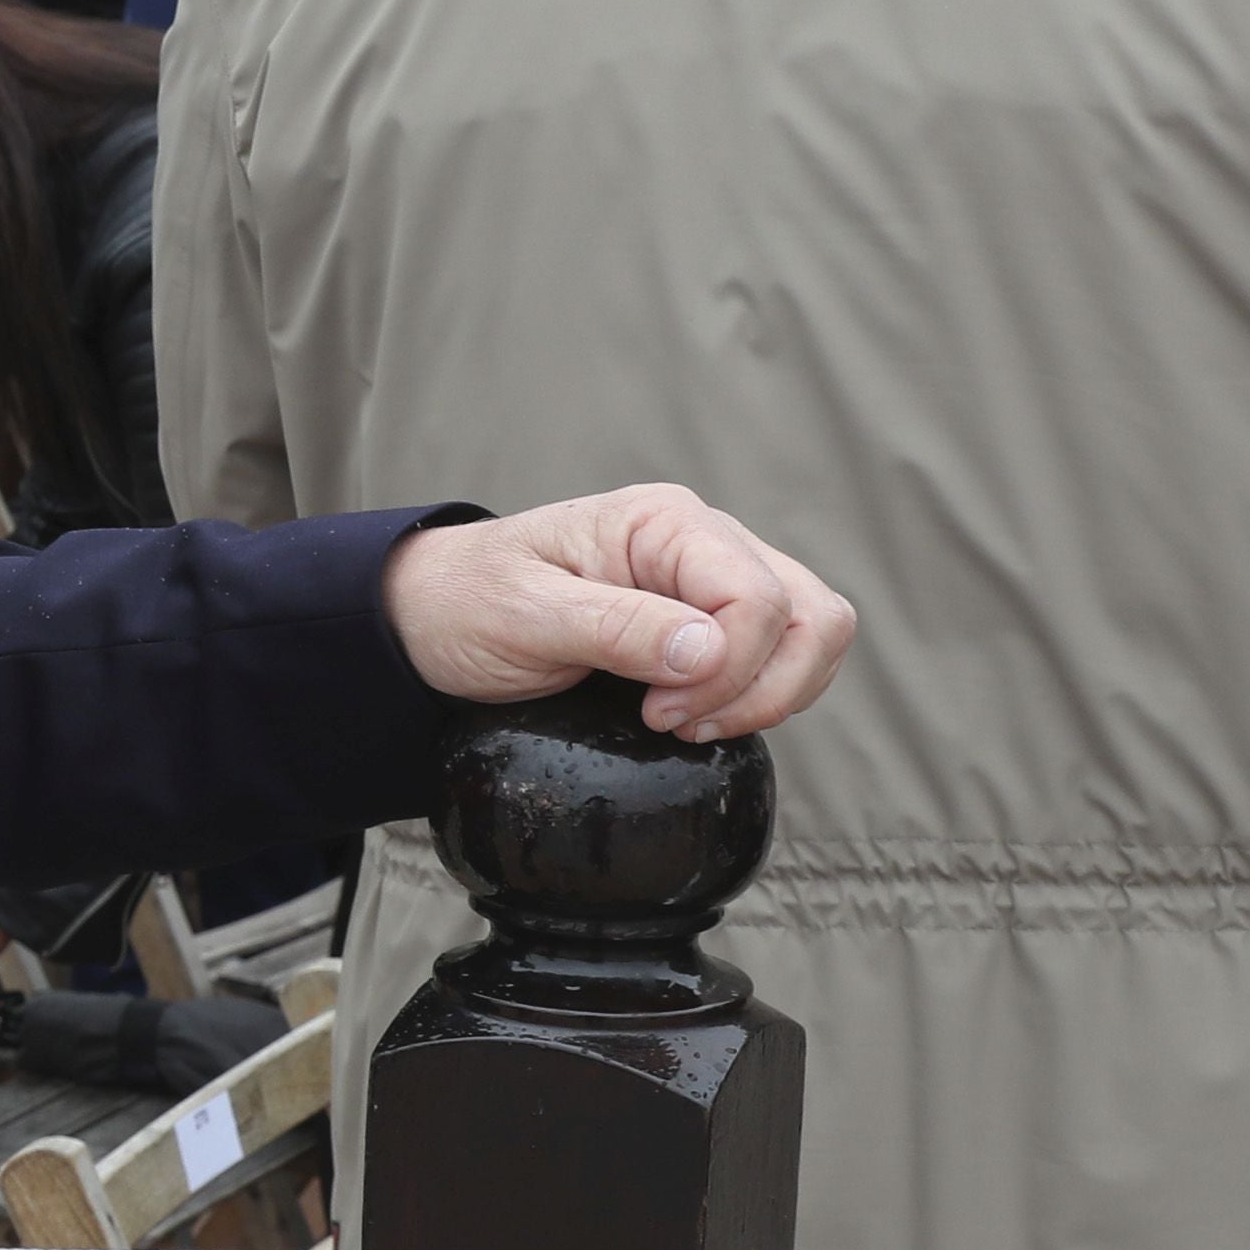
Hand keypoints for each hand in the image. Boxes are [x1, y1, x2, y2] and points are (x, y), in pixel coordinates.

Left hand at [380, 485, 856, 744]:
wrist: (434, 616)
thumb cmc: (469, 603)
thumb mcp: (524, 616)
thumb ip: (615, 629)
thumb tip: (707, 650)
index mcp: (665, 522)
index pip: (756, 598)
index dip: (726, 671)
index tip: (657, 715)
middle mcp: (706, 540)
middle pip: (811, 615)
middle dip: (762, 689)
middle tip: (677, 727)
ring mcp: (717, 578)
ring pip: (814, 633)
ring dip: (773, 694)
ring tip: (688, 726)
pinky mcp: (716, 619)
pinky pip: (785, 654)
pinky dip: (762, 694)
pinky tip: (694, 718)